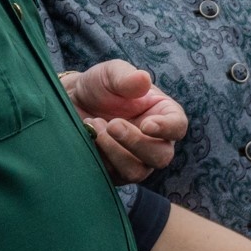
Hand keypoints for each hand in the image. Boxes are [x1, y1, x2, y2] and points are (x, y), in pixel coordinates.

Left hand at [63, 60, 188, 182]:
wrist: (72, 103)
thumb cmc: (99, 86)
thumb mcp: (111, 74)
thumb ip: (127, 77)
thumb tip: (143, 79)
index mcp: (163, 114)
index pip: (178, 126)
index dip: (167, 129)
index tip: (146, 124)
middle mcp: (155, 141)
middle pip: (162, 156)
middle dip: (136, 143)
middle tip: (112, 124)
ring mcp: (136, 160)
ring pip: (137, 172)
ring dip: (114, 152)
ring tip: (94, 126)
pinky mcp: (115, 173)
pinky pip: (113, 176)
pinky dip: (100, 157)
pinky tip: (88, 136)